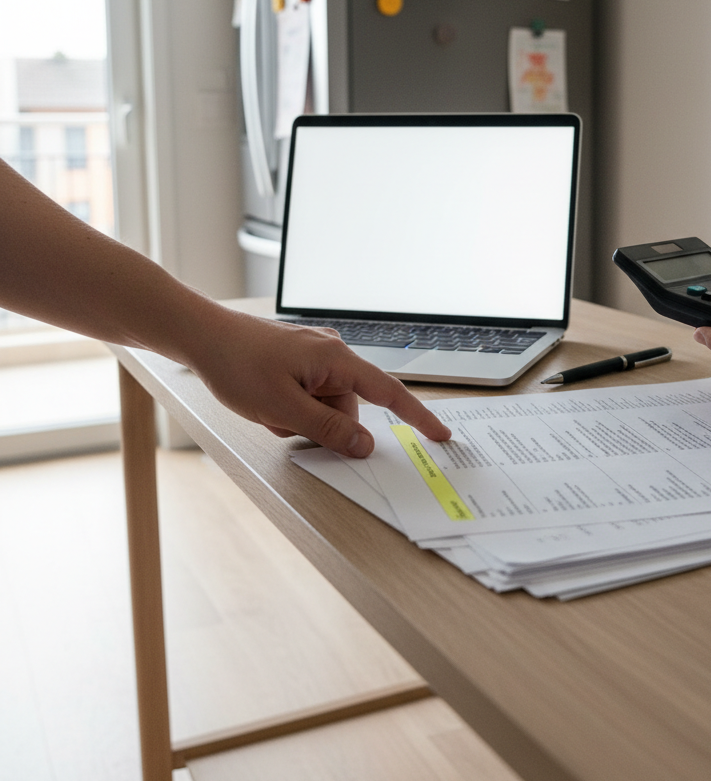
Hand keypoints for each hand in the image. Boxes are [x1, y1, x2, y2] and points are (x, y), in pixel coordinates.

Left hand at [186, 307, 450, 457]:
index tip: (440, 435)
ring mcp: (315, 354)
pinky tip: (264, 400)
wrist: (199, 334)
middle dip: (321, 425)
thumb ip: (328, 430)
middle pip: (349, 407)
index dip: (417, 417)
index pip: (389, 393)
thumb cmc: (236, 364)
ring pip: (326, 404)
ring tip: (266, 410)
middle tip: (282, 422)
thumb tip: (365, 446)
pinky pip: (309, 393)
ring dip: (300, 417)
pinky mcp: (300, 359)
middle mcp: (333, 352)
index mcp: (336, 359)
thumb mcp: (282, 409)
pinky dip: (291, 406)